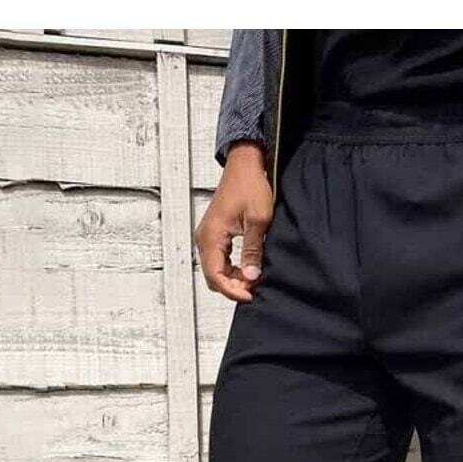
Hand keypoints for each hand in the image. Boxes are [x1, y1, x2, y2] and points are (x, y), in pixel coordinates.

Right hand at [195, 142, 273, 302]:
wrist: (244, 166)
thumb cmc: (249, 185)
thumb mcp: (258, 220)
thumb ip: (252, 249)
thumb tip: (251, 275)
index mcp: (211, 235)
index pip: (215, 275)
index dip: (232, 290)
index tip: (249, 295)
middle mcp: (204, 237)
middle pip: (213, 276)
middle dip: (233, 286)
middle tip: (254, 288)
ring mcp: (207, 236)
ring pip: (215, 269)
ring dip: (233, 278)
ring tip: (253, 277)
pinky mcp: (214, 234)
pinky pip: (218, 259)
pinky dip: (231, 268)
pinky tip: (247, 267)